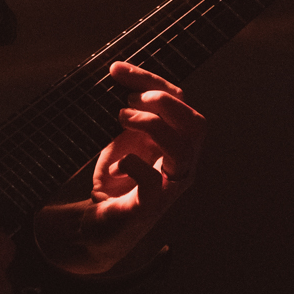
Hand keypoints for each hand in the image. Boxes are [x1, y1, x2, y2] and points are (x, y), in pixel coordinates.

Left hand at [34, 61, 204, 273]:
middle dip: (162, 102)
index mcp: (179, 141)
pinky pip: (152, 183)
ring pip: (182, 149)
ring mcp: (168, 187)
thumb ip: (131, 112)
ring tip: (121, 120)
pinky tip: (115, 165)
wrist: (98, 224)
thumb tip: (120, 73)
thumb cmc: (115, 179)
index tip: (116, 69)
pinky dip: (132, 164)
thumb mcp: (123, 138)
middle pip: (195, 122)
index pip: (180, 102)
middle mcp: (182, 164)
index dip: (149, 80)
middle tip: (126, 102)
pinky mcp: (148, 208)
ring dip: (150, 124)